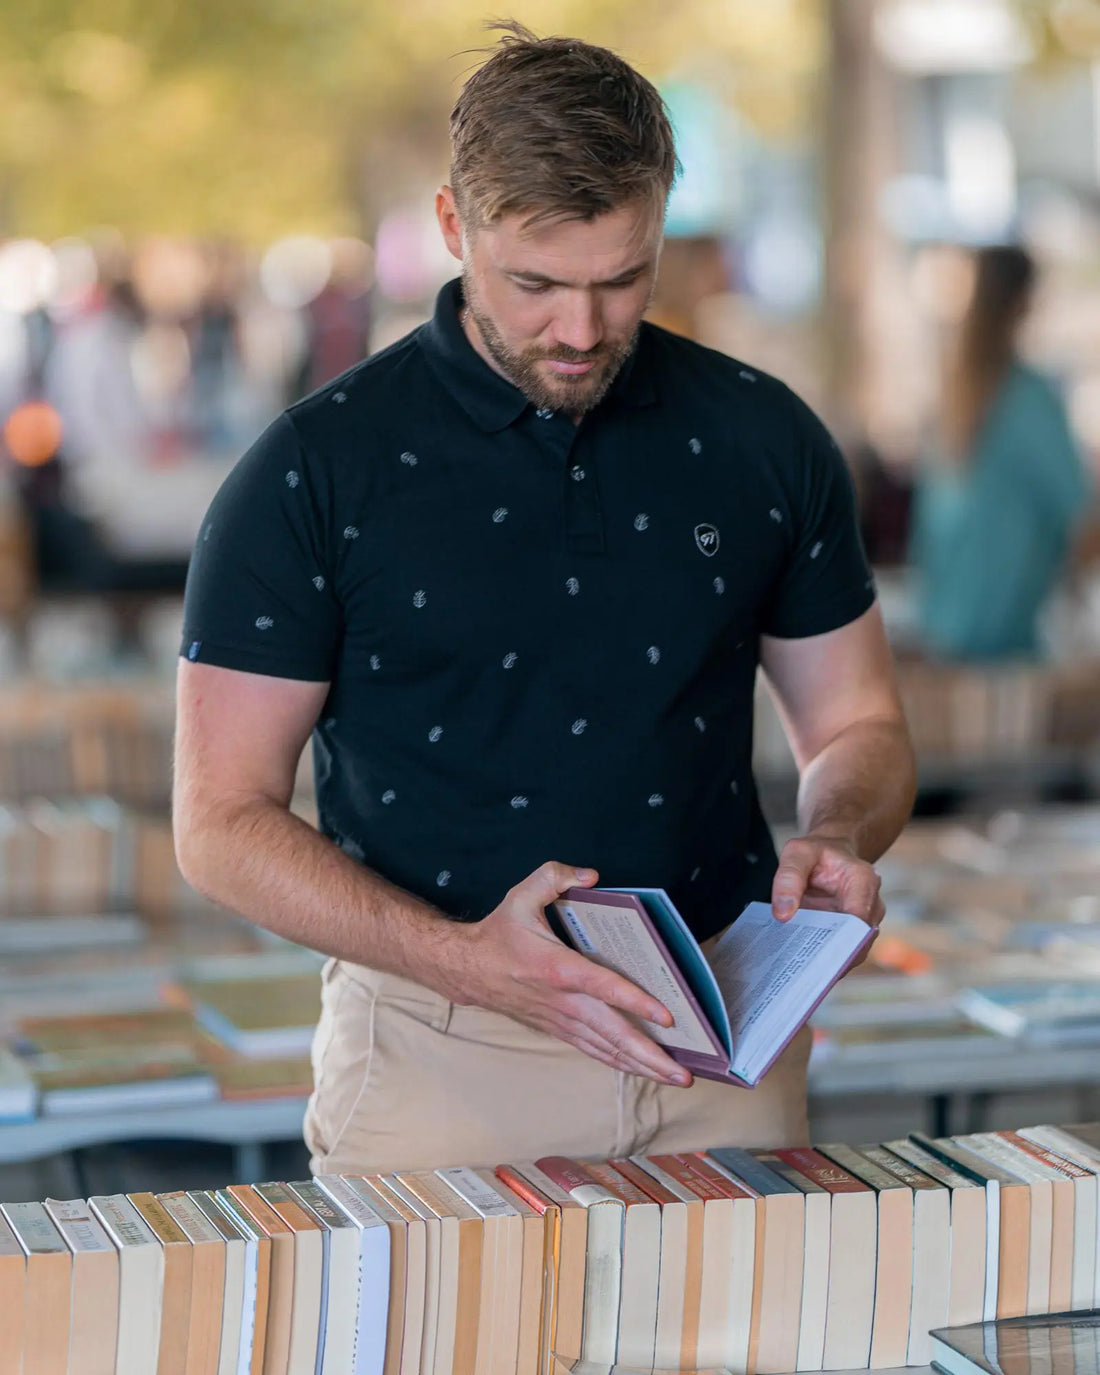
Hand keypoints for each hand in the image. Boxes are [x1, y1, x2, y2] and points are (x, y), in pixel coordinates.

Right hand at [442, 861, 692, 1086]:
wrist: (467, 970)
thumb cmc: (500, 933)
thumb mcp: (522, 895)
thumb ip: (554, 877)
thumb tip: (591, 876)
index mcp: (557, 967)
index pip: (603, 986)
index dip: (635, 1001)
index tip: (666, 1016)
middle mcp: (563, 1001)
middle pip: (612, 1033)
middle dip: (650, 1055)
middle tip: (685, 1072)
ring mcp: (561, 1020)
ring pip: (606, 1049)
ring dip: (642, 1066)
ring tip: (676, 1077)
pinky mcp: (559, 1029)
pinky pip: (594, 1050)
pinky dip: (620, 1063)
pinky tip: (643, 1070)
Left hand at [770, 835, 884, 965]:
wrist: (831, 852)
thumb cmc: (817, 852)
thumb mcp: (797, 852)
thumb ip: (788, 878)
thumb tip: (783, 914)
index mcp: (862, 880)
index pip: (857, 916)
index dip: (840, 939)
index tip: (816, 955)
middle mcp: (872, 903)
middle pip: (857, 940)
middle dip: (832, 957)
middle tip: (803, 973)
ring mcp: (866, 921)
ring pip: (852, 951)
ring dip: (829, 962)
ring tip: (800, 974)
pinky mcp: (853, 933)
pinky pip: (843, 950)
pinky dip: (825, 959)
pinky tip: (802, 966)